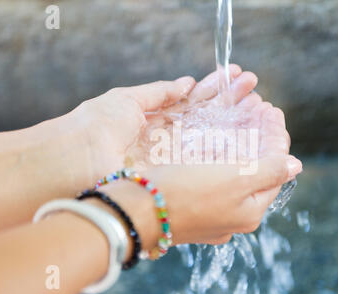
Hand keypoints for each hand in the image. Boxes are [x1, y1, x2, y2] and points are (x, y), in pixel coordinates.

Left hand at [64, 64, 257, 181]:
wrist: (78, 160)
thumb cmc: (97, 125)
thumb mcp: (129, 99)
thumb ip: (160, 92)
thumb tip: (187, 83)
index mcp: (159, 117)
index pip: (195, 100)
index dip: (217, 88)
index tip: (238, 76)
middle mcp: (170, 138)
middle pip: (208, 118)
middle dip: (232, 103)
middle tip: (256, 91)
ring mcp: (175, 156)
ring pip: (212, 137)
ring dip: (235, 122)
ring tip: (259, 107)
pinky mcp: (176, 173)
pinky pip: (206, 158)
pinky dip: (227, 146)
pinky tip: (247, 132)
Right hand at [100, 99, 301, 247]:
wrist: (135, 212)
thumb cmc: (186, 194)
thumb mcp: (235, 180)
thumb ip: (269, 171)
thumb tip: (295, 165)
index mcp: (251, 210)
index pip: (275, 168)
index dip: (276, 136)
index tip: (271, 109)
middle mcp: (234, 214)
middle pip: (255, 168)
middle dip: (259, 135)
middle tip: (258, 107)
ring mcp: (212, 210)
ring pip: (234, 169)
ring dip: (240, 140)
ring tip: (241, 114)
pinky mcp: (192, 203)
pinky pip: (214, 173)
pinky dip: (219, 152)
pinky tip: (217, 136)